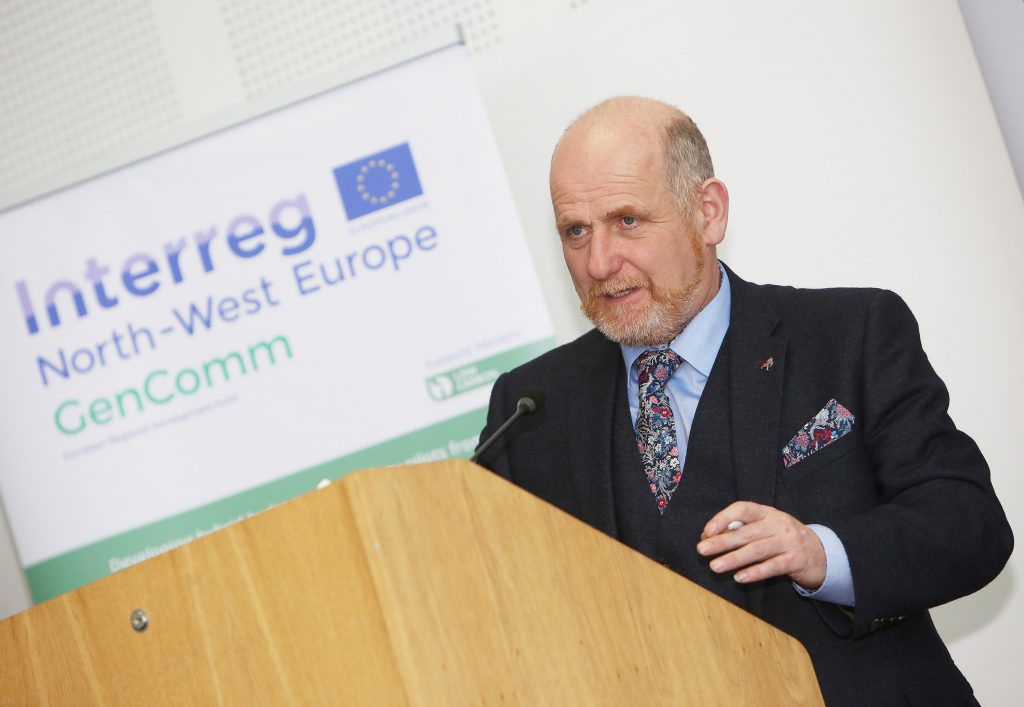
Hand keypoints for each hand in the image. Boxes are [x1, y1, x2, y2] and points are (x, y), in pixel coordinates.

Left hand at [696, 501, 825, 588]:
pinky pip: (772, 567)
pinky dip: (755, 572)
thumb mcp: (766, 527)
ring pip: (757, 550)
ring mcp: (788, 542)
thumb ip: (741, 529)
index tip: (707, 532)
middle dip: (722, 541)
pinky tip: (739, 578)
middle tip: (702, 550)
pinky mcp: (795, 560)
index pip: (742, 509)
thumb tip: (710, 537)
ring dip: (734, 559)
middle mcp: (778, 524)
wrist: (820, 553)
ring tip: (715, 567)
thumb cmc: (783, 539)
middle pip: (746, 533)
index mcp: (767, 512)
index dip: (723, 519)